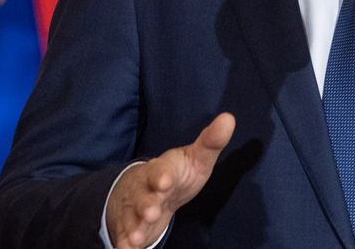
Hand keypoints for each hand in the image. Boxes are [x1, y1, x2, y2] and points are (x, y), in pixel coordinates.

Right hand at [105, 113, 235, 248]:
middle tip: (150, 212)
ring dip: (135, 228)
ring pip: (133, 219)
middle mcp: (146, 190)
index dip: (163, 176)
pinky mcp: (131, 228)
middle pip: (144, 197)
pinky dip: (125, 245)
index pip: (162, 172)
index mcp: (163, 171)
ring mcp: (136, 210)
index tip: (165, 182)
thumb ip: (211, 141)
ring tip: (136, 240)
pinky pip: (126, 238)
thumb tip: (229, 118)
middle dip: (146, 205)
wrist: (142, 189)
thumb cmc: (176, 174)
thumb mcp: (196, 158)